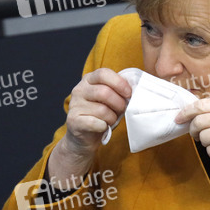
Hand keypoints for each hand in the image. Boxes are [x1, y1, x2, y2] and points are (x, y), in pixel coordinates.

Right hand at [48, 69, 129, 185]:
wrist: (84, 137)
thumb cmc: (102, 116)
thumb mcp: (111, 100)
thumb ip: (119, 91)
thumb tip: (135, 89)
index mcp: (88, 80)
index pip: (103, 73)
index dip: (119, 83)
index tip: (129, 93)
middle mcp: (79, 90)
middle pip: (104, 92)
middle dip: (119, 103)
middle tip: (122, 110)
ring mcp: (74, 105)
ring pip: (102, 110)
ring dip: (112, 118)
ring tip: (111, 120)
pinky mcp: (73, 120)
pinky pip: (95, 123)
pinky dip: (104, 127)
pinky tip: (102, 127)